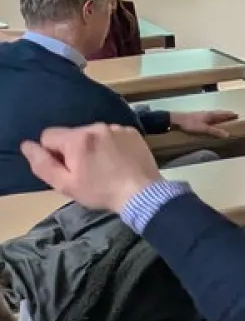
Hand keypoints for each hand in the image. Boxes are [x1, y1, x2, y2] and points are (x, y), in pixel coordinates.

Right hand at [22, 124, 160, 214]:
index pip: (48, 136)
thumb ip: (42, 163)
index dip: (52, 153)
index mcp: (77, 138)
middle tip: (85, 171)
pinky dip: (110, 145)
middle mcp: (97, 127)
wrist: (142, 193)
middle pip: (71, 135)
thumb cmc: (100, 191)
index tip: (66, 168)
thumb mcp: (65, 184)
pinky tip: (117, 161)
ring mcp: (117, 127)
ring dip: (92, 146)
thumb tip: (27, 146)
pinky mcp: (132, 132)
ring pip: (92, 134)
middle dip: (72, 150)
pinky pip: (111, 135)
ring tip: (103, 167)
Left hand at [169, 109, 235, 138]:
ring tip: (224, 119)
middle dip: (227, 115)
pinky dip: (214, 118)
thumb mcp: (204, 129)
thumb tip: (228, 134)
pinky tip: (211, 122)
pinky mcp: (198, 117)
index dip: (231, 115)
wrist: (177, 120)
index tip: (238, 115)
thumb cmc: (191, 124)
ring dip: (220, 116)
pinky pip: (210, 117)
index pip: (224, 114)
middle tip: (233, 117)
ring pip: (215, 114)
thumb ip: (215, 132)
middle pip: (220, 113)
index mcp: (211, 115)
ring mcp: (203, 115)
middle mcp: (208, 113)